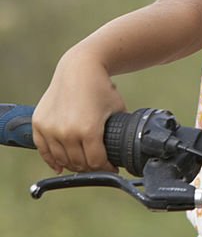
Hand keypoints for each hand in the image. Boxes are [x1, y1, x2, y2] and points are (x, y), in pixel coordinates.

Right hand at [32, 47, 125, 173]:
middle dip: (91, 167)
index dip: (106, 168)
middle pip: (79, 163)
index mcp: (89, 130)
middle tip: (97, 165)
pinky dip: (51, 160)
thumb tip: (126, 150)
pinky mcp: (39, 124)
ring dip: (73, 164)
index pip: (96, 163)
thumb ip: (120, 131)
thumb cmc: (100, 88)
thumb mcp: (118, 109)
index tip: (111, 168)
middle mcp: (67, 132)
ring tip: (82, 163)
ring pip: (62, 160)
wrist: (79, 68)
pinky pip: (43, 150)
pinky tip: (59, 166)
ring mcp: (51, 128)